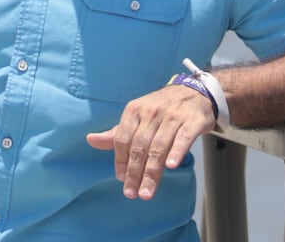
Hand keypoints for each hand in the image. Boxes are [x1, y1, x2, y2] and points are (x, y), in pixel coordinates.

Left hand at [85, 83, 215, 199]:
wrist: (194, 92)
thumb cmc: (160, 109)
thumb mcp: (136, 116)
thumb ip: (117, 133)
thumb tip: (90, 140)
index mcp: (134, 110)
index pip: (123, 138)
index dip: (120, 160)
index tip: (121, 179)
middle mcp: (152, 112)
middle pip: (140, 146)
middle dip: (134, 172)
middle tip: (132, 193)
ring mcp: (172, 116)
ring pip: (159, 146)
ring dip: (152, 171)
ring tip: (146, 191)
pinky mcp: (192, 121)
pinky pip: (183, 138)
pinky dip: (177, 152)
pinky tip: (171, 166)